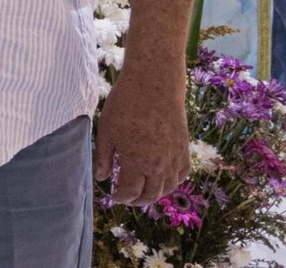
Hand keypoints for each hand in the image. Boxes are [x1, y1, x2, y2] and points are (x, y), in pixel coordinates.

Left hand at [93, 69, 189, 206]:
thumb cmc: (125, 105)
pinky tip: (163, 179)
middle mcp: (158, 166)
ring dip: (155, 194)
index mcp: (136, 162)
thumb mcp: (106, 131)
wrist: (154, 85)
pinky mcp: (184, 150)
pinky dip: (172, 182)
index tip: (113, 195)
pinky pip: (181, 175)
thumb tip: (101, 177)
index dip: (120, 198)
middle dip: (137, 201)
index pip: (130, 193)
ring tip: (144, 191)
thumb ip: (103, 158)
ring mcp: (174, 159)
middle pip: (150, 196)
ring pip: (168, 189)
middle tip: (127, 198)